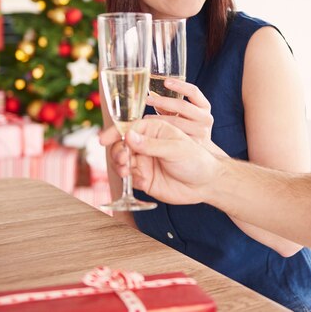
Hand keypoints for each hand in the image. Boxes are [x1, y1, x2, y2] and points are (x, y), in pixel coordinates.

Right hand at [99, 118, 219, 204]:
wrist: (206, 184)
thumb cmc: (196, 160)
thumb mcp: (176, 149)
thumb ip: (152, 145)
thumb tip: (128, 136)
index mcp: (155, 130)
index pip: (130, 127)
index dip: (115, 132)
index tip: (104, 139)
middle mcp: (147, 144)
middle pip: (121, 144)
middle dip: (117, 150)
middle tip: (123, 157)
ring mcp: (144, 161)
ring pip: (120, 160)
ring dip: (118, 163)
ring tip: (125, 168)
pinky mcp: (143, 178)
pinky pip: (127, 176)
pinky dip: (125, 177)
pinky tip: (133, 178)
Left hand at [146, 79, 213, 146]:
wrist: (199, 152)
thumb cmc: (188, 127)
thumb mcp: (185, 113)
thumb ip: (172, 105)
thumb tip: (151, 96)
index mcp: (204, 106)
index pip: (193, 91)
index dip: (180, 85)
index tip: (165, 81)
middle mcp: (205, 118)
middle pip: (183, 106)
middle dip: (163, 101)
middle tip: (147, 100)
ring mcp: (201, 132)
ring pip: (177, 122)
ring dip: (159, 118)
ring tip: (145, 118)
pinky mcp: (194, 144)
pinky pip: (175, 135)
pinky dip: (161, 131)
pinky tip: (151, 131)